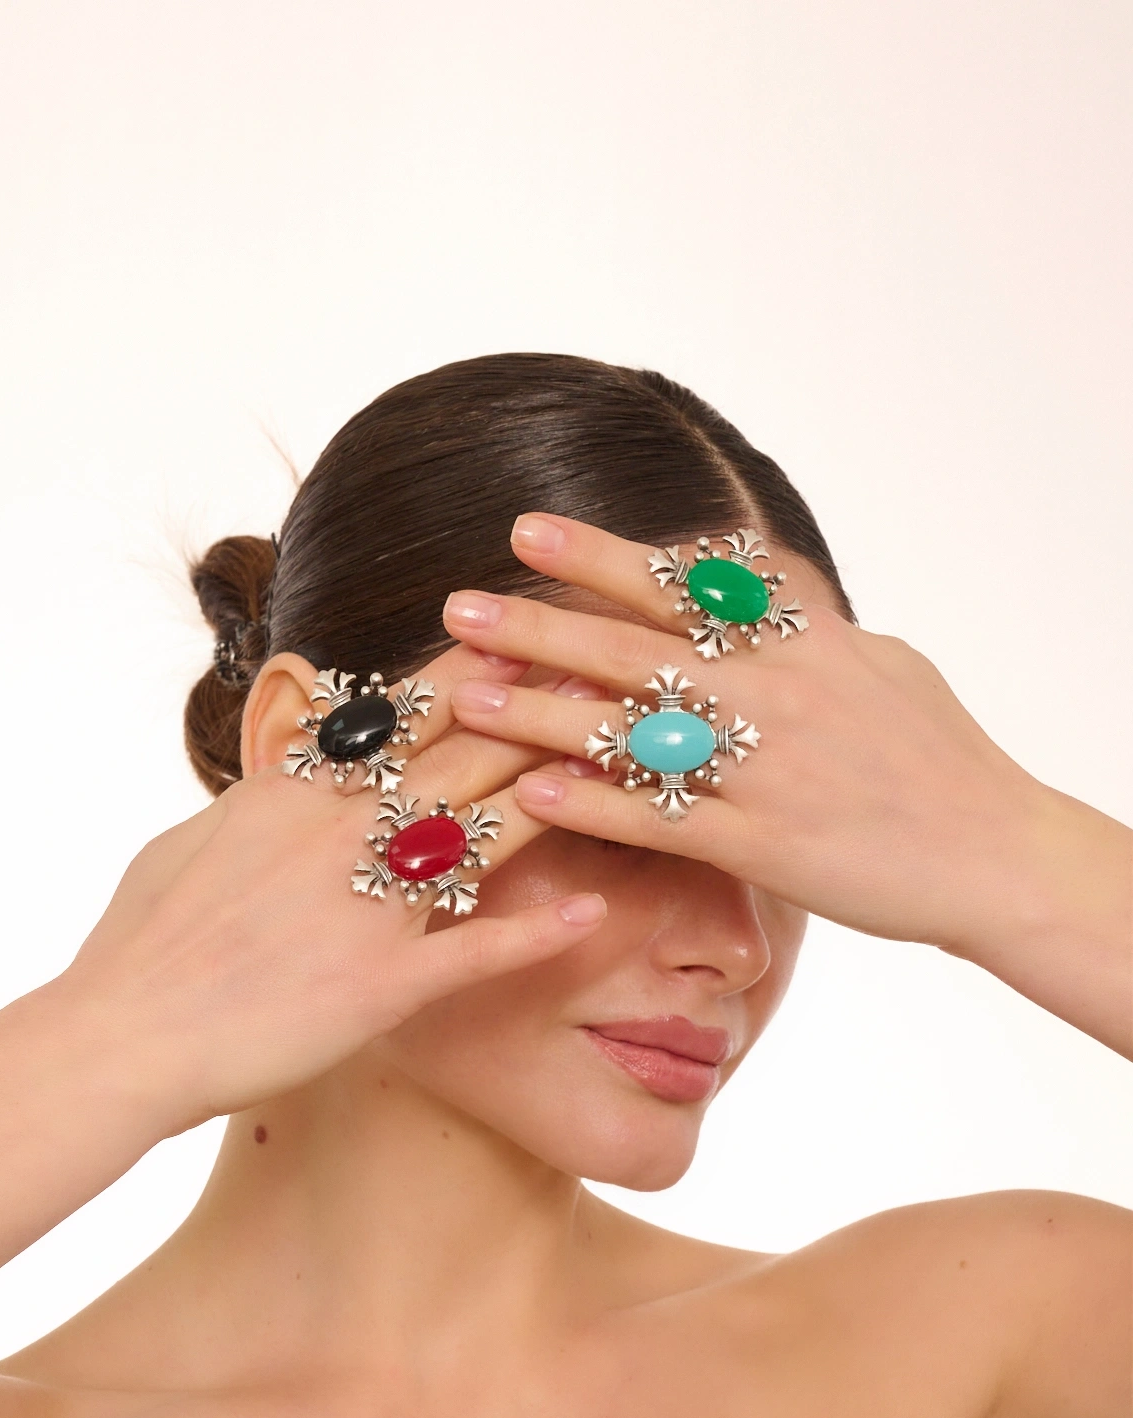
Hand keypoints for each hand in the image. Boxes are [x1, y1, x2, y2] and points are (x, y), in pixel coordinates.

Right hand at [62, 643, 607, 1134]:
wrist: (119, 1037)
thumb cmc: (140, 944)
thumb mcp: (195, 842)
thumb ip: (258, 799)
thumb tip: (288, 768)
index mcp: (291, 794)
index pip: (397, 717)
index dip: (470, 674)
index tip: (525, 636)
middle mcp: (337, 834)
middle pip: (460, 755)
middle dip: (538, 708)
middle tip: (607, 670)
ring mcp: (364, 906)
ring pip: (482, 834)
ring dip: (557, 793)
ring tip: (624, 765)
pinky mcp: (380, 985)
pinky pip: (475, 951)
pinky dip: (536, 932)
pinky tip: (592, 912)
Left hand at [440, 516, 1131, 1059]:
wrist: (994, 851)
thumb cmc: (940, 756)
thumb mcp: (881, 662)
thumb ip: (806, 621)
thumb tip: (750, 575)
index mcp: (804, 644)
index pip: (683, 586)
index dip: (600, 557)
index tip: (526, 532)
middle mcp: (777, 696)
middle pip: (636, 649)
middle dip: (541, 625)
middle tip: (457, 608)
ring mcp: (767, 771)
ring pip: (634, 734)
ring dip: (543, 713)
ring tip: (469, 697)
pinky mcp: (765, 846)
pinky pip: (661, 822)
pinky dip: (595, 805)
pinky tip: (533, 794)